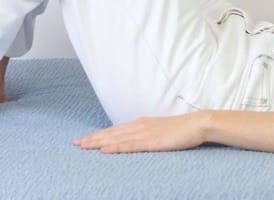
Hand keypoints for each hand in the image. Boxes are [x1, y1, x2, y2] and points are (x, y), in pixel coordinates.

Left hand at [73, 112, 207, 153]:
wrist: (197, 124)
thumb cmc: (182, 130)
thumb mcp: (161, 131)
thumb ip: (148, 134)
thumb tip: (138, 139)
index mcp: (141, 124)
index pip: (115, 130)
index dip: (99, 134)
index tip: (84, 139)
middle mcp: (139, 126)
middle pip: (111, 133)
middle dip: (93, 138)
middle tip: (76, 144)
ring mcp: (144, 133)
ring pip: (116, 138)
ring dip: (98, 142)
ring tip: (83, 146)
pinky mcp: (151, 141)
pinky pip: (130, 145)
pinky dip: (115, 147)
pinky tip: (104, 150)